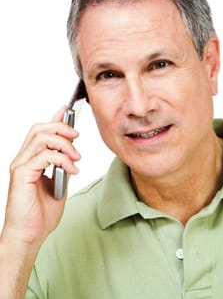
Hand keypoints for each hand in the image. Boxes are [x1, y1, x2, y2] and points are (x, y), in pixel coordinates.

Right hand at [1, 106, 79, 247]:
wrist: (30, 236)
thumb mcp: (59, 184)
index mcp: (31, 160)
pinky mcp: (21, 174)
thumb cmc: (41, 214)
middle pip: (39, 129)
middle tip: (77, 135)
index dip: (54, 119)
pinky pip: (44, 156)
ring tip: (76, 157)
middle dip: (61, 127)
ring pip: (40, 138)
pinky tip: (72, 170)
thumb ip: (62, 167)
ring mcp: (20, 166)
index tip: (67, 111)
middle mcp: (23, 160)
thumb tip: (72, 154)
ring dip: (63, 144)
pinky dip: (62, 159)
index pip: (40, 132)